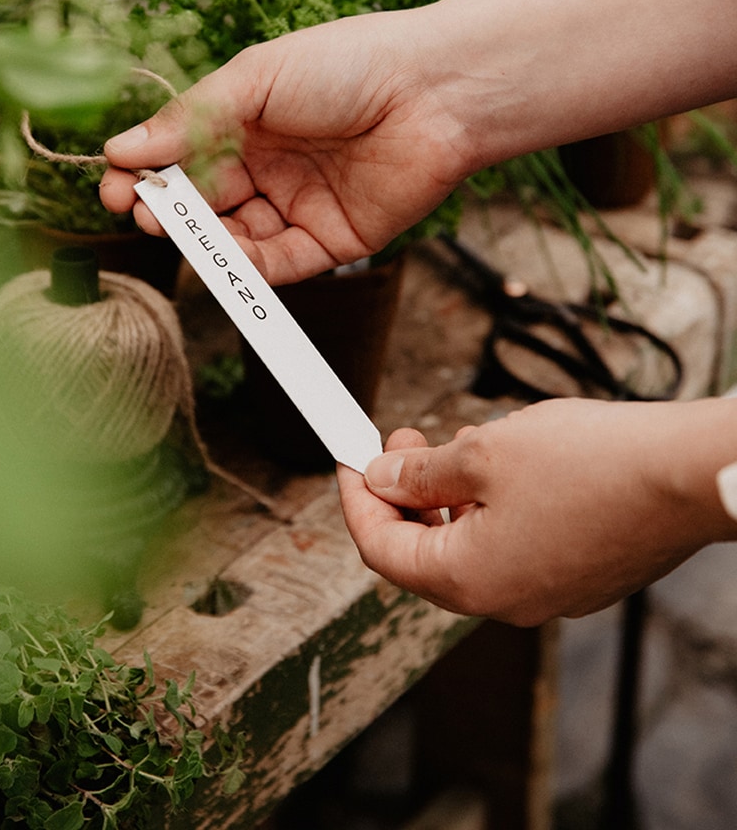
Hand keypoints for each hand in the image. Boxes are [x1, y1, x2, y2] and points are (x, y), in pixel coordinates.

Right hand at [101, 12, 470, 284]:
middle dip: (167, 211)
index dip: (147, 174)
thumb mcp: (255, 80)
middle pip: (203, 203)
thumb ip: (188, 120)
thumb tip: (120, 149)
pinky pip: (280, 264)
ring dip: (202, 242)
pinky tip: (223, 258)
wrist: (434, 91)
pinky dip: (248, 268)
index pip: (182, 157)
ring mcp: (298, 206)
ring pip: (236, 239)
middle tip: (139, 211)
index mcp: (247, 123)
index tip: (114, 185)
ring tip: (175, 232)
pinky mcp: (331, 241)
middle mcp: (269, 167)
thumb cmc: (347, 65)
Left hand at [337, 397, 736, 625]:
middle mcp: (507, 600)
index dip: (355, 499)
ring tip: (460, 442)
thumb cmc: (593, 463)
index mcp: (471, 581)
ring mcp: (547, 591)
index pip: (381, 549)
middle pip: (423, 552)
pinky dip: (490, 505)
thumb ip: (420, 473)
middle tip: (403, 438)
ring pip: (468, 544)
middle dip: (403, 493)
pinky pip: (511, 543)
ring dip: (448, 494)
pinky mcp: (578, 574)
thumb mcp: (483, 454)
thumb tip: (381, 480)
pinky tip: (504, 463)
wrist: (691, 473)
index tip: (348, 458)